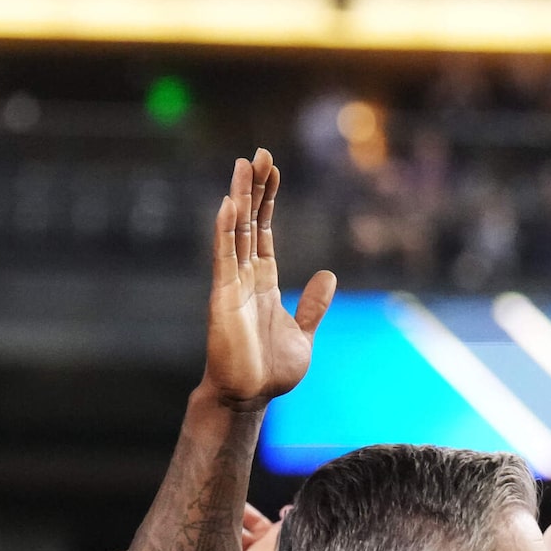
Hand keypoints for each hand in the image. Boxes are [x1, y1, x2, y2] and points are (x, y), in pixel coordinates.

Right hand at [203, 151, 335, 408]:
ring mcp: (232, 284)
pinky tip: (227, 205)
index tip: (273, 171)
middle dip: (255, 189)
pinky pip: (223, 258)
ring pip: (235, 232)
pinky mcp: (223, 298)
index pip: (265, 231)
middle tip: (260, 154)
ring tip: (243, 166)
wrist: (251, 397)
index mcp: (265, 282)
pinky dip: (224, 231)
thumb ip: (313, 304)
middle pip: (249, 222)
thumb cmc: (272, 370)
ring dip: (240, 199)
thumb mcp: (304, 331)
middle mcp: (246, 277)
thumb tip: (327, 275)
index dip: (269, 201)